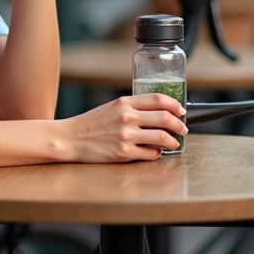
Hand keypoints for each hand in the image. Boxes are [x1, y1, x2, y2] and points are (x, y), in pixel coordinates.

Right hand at [63, 94, 186, 161]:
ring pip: (162, 138)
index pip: (158, 99)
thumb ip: (132, 108)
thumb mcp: (111, 107)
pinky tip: (155, 152)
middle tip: (182, 129)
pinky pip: (150, 154)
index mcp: (124, 103)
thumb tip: (156, 114)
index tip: (181, 110)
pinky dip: (157, 154)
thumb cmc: (91, 124)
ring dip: (173, 141)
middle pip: (165, 118)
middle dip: (179, 125)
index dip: (175, 105)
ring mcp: (126, 136)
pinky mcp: (124, 153)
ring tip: (173, 143)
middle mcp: (127, 117)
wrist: (71, 139)